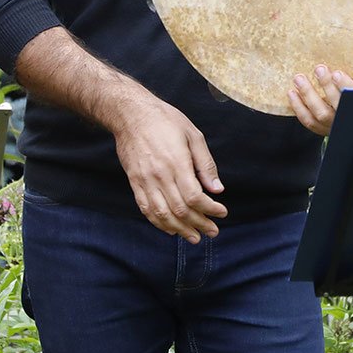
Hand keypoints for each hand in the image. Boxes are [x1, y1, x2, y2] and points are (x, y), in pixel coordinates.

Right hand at [112, 96, 225, 241]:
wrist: (130, 114)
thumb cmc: (165, 120)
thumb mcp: (193, 135)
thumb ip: (205, 164)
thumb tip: (217, 189)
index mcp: (176, 162)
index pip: (194, 196)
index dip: (210, 209)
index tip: (222, 212)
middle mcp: (159, 175)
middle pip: (180, 209)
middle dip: (199, 224)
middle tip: (213, 231)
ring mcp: (144, 181)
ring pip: (162, 214)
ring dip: (180, 230)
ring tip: (194, 237)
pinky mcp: (134, 183)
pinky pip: (146, 209)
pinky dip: (159, 223)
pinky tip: (171, 229)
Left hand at [288, 64, 352, 136]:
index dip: (345, 85)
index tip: (336, 73)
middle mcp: (348, 119)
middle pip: (336, 106)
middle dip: (326, 86)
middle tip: (318, 69)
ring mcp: (334, 125)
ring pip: (320, 114)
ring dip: (308, 95)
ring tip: (299, 78)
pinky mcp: (322, 129)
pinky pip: (308, 121)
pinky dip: (298, 108)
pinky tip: (292, 93)